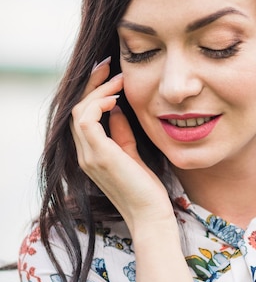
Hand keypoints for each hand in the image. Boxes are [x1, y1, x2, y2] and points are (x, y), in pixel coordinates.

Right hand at [71, 61, 174, 232]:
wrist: (152, 215)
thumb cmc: (147, 190)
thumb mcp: (133, 154)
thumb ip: (121, 133)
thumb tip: (117, 109)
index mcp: (92, 154)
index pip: (83, 116)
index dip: (93, 92)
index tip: (111, 75)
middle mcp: (85, 154)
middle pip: (77, 109)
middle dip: (92, 84)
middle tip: (110, 66)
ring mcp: (89, 156)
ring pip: (79, 111)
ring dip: (98, 91)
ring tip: (118, 80)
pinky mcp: (100, 156)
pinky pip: (87, 120)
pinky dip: (98, 104)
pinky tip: (116, 98)